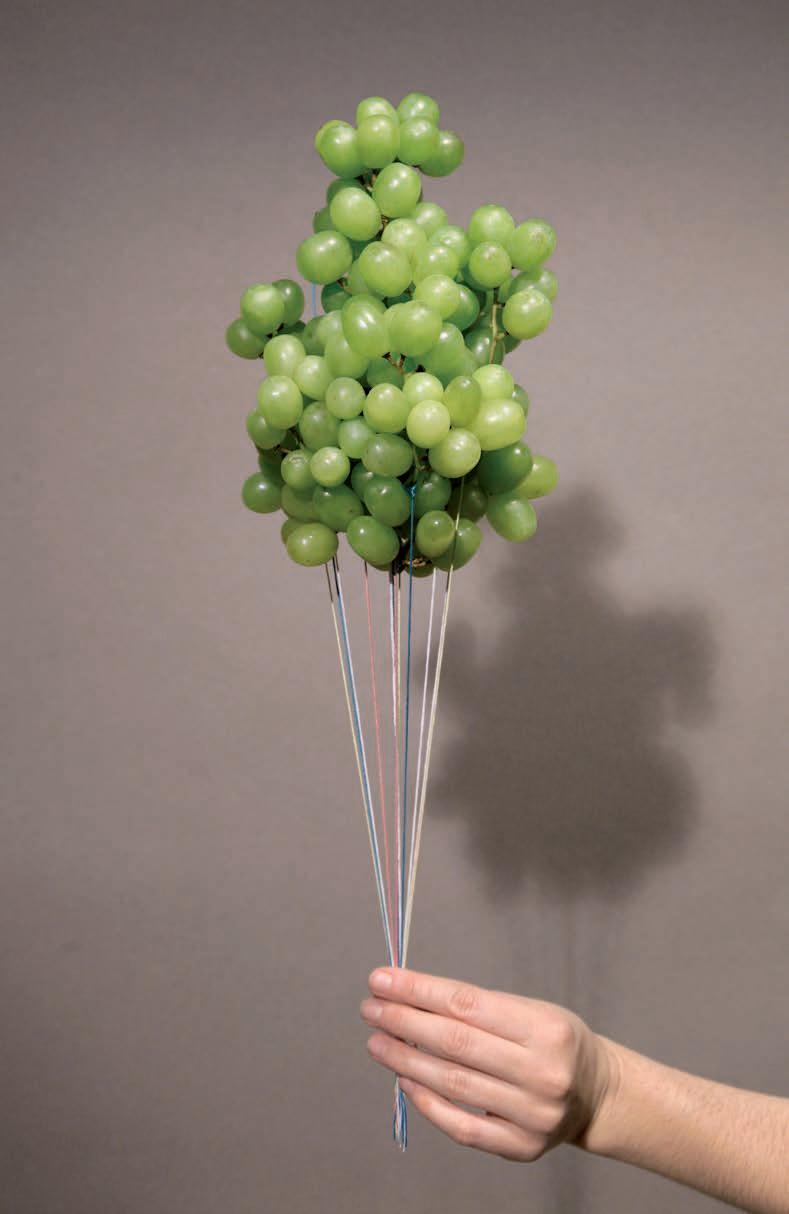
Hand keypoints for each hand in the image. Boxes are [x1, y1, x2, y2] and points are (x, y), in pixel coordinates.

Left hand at [361, 967, 613, 1160]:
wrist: (598, 1095)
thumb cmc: (555, 1042)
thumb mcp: (533, 1011)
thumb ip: (478, 1009)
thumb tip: (408, 999)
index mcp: (546, 1029)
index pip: (466, 1004)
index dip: (418, 990)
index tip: (381, 980)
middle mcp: (542, 1072)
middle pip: (456, 1043)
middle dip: (404, 1022)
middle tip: (370, 1008)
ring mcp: (532, 1115)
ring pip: (453, 1084)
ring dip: (405, 1061)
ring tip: (377, 1041)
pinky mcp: (522, 1147)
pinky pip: (462, 1126)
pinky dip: (428, 1103)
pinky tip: (404, 1081)